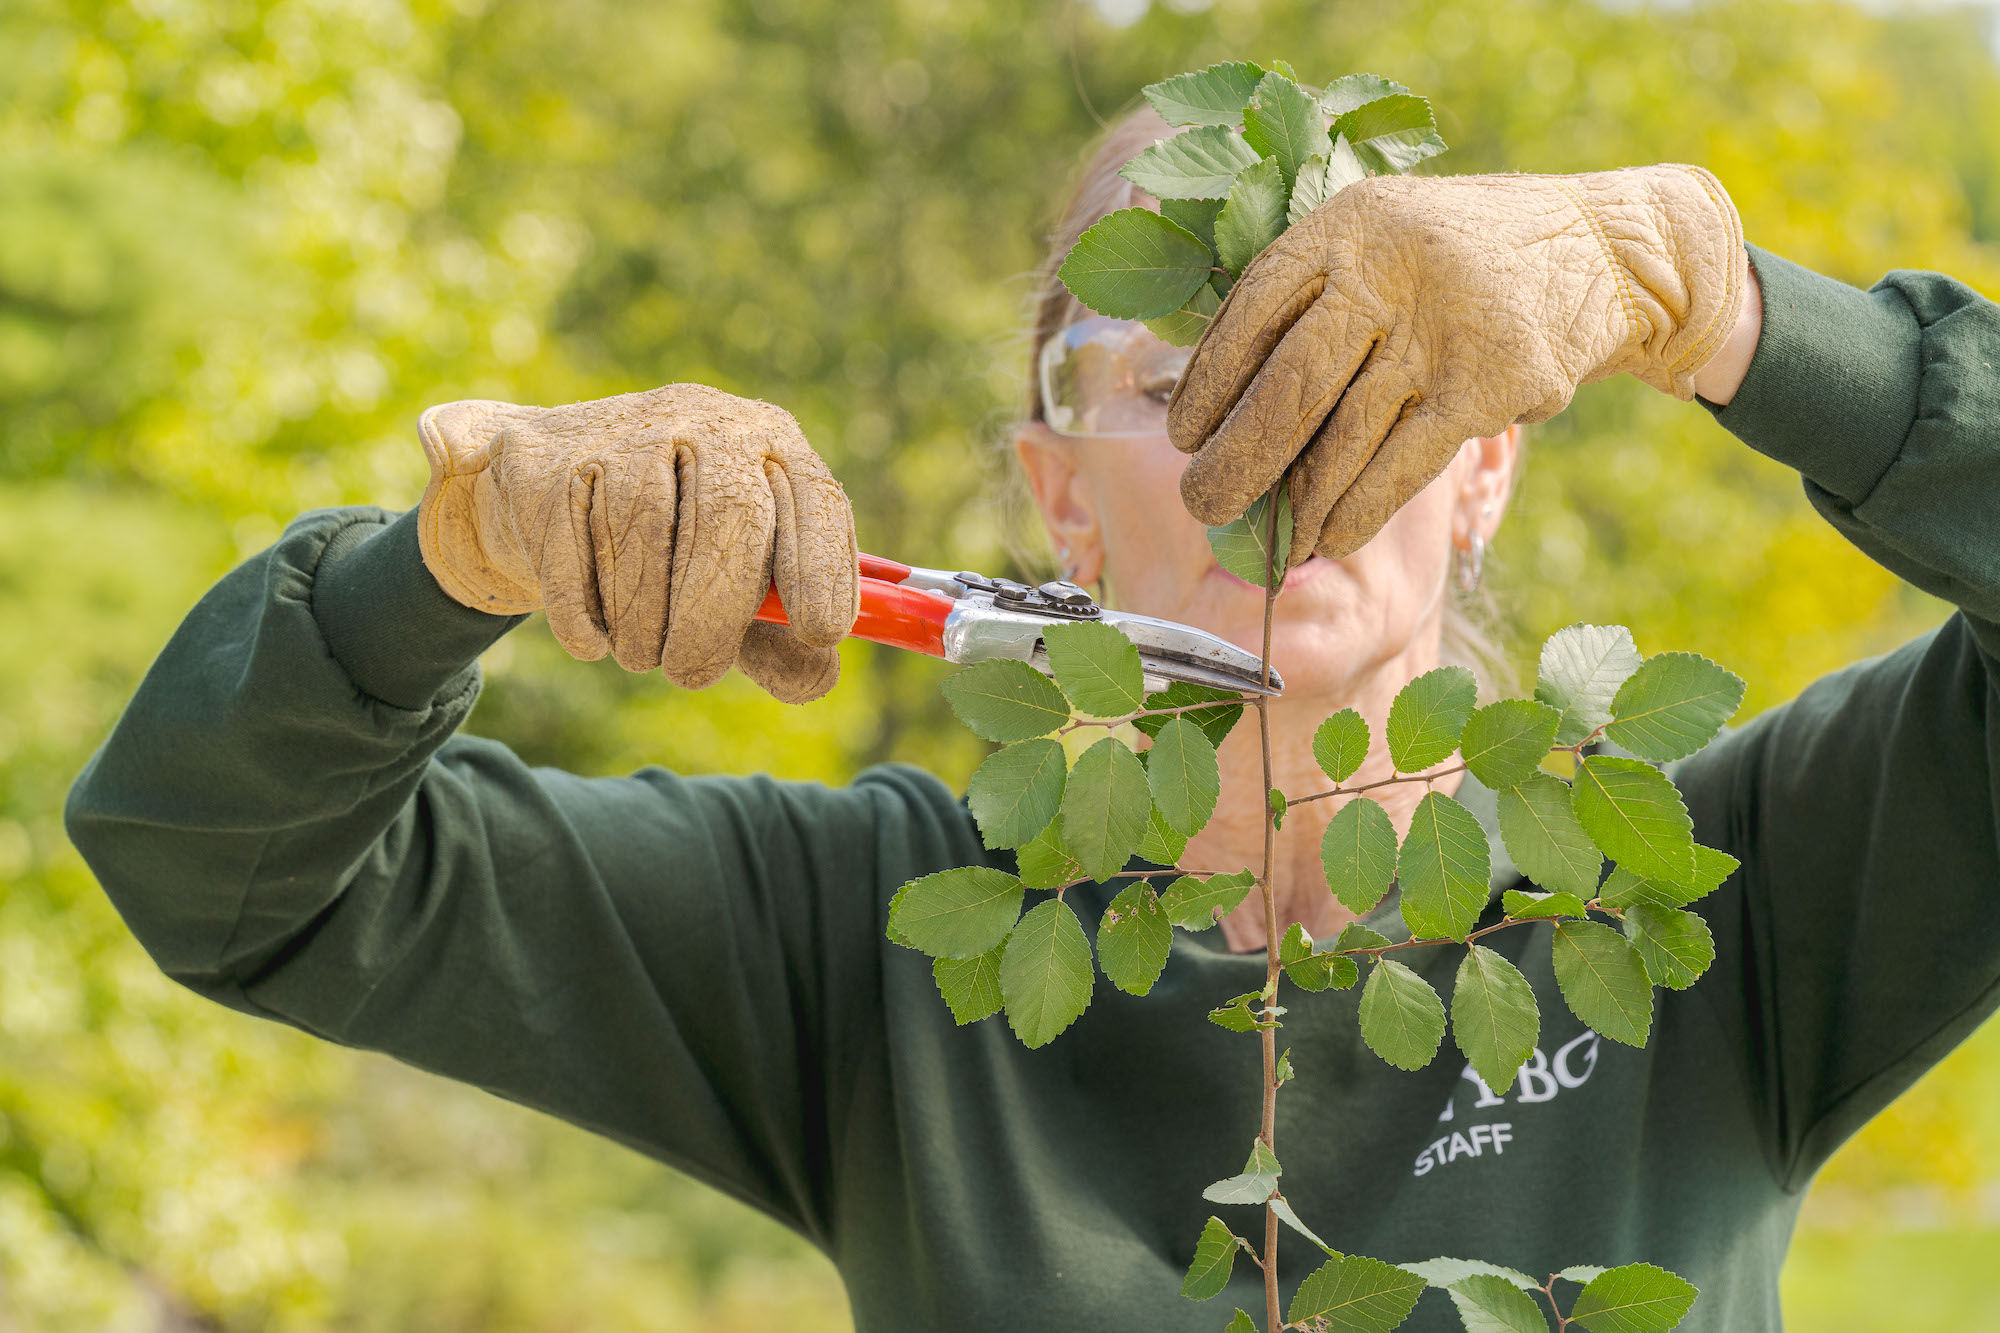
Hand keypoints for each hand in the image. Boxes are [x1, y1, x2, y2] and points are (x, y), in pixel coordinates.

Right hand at [415, 384, 858, 702]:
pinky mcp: (551, 459)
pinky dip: (581, 608)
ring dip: (641, 617)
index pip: (815, 501)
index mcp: (776, 448)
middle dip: (713, 613)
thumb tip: (813, 682)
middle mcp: (709, 423)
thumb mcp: (742, 590)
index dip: (822, 568)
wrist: (561, 484)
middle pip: (728, 514)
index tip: (819, 633)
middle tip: (693, 675)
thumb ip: (782, 643)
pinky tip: (593, 643)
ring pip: (642, 528)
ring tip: (643, 655)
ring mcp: (627, 431)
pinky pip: (568, 542)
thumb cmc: (682, 549)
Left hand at [1166, 164, 1746, 561]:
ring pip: (1343, 439)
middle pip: (1287, 385)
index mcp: (1346, 226)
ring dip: (1299, 504)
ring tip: (1274, 539)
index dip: (1209, 382)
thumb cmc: (1455, 260)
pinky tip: (1330, 537)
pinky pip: (1400, 467)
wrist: (1599, 249)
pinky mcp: (1486, 383)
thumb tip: (1225, 402)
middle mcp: (1387, 269)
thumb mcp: (1381, 239)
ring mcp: (1440, 327)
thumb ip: (1312, 296)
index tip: (1184, 435)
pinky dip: (1356, 512)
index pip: (1252, 310)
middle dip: (1237, 459)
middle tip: (1203, 504)